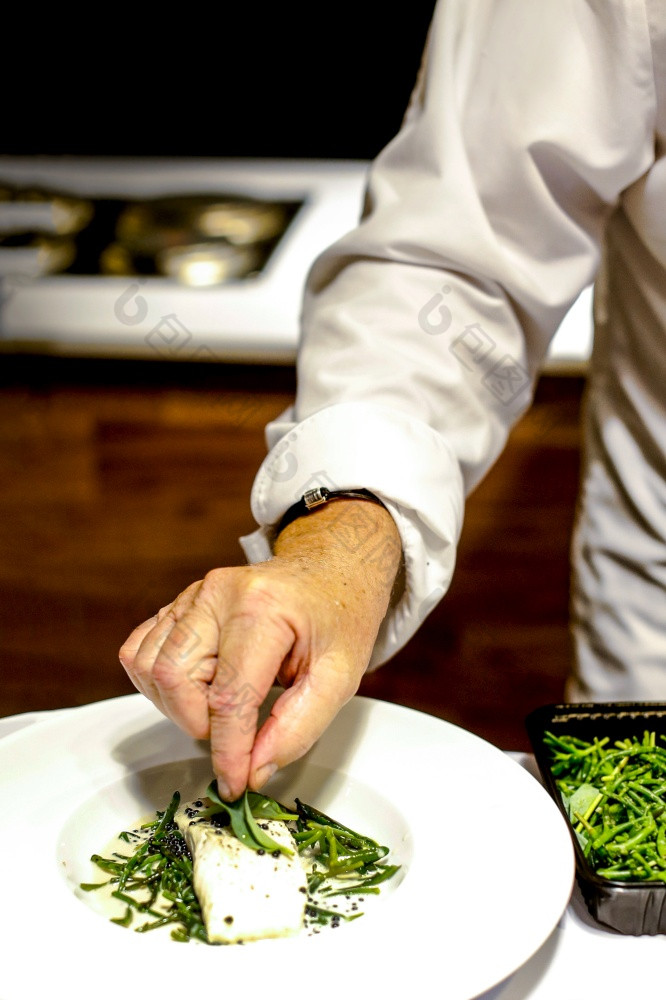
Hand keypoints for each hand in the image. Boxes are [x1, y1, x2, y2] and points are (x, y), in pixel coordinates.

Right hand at [119, 500, 401, 799]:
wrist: (330, 570)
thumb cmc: (339, 617)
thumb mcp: (340, 676)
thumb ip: (298, 728)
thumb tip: (254, 771)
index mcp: (263, 608)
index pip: (228, 695)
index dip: (228, 751)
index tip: (235, 784)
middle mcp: (218, 594)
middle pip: (174, 678)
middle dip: (198, 724)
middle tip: (236, 734)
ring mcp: (193, 595)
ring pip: (149, 666)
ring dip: (177, 706)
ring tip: (221, 707)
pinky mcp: (178, 603)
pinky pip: (140, 650)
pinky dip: (158, 683)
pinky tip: (197, 690)